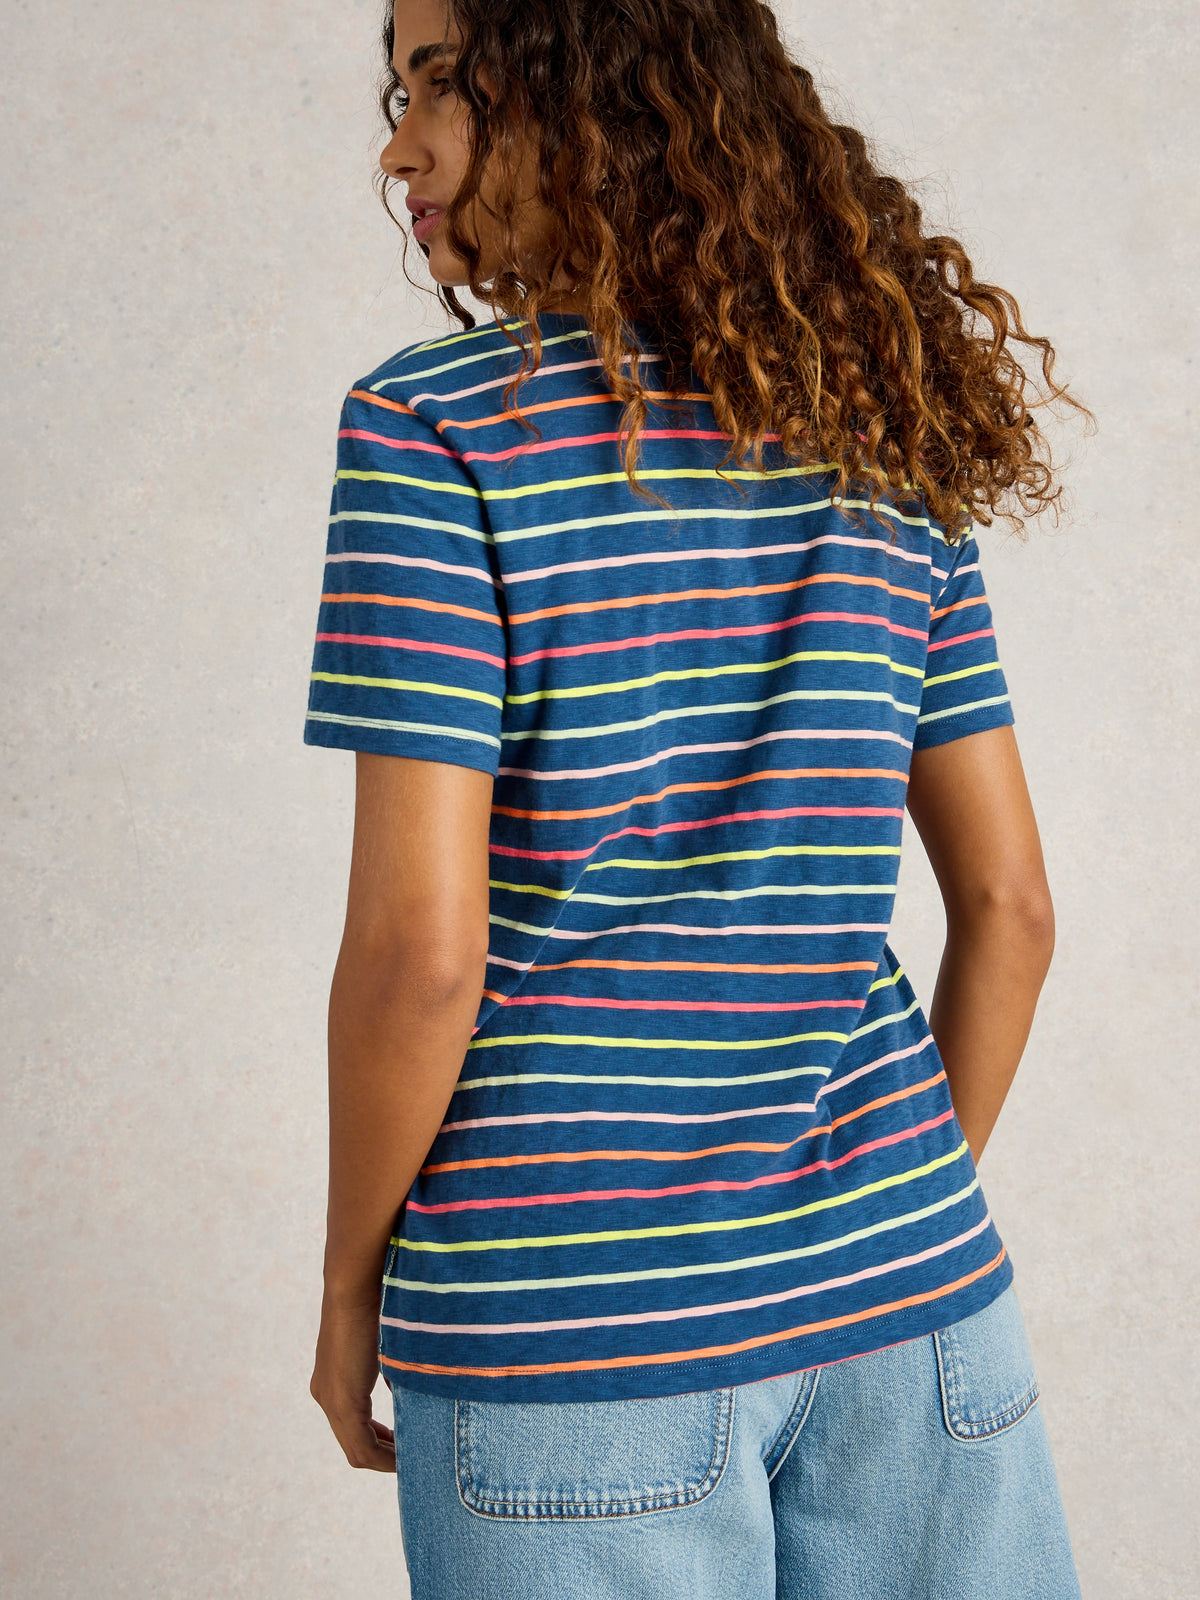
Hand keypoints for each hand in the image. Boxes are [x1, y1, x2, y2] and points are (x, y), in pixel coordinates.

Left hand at [309, 1292, 395, 1472]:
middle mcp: (326, 1396)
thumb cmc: (376, 1304)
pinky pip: (360, 1445)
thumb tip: (414, 1393)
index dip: (380, 1444)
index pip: (355, 1429)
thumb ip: (394, 1373)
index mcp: (333, 1383)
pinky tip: (404, 1455)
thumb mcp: (387, 1347)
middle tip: (410, 1459)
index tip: (403, 1445)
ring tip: (411, 1461)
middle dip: (384, 1456)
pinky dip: (382, 1455)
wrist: (355, 1286)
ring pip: (357, 1450)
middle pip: (355, 1446)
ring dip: (384, 1459)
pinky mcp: (341, 1401)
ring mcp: (330, 1400)